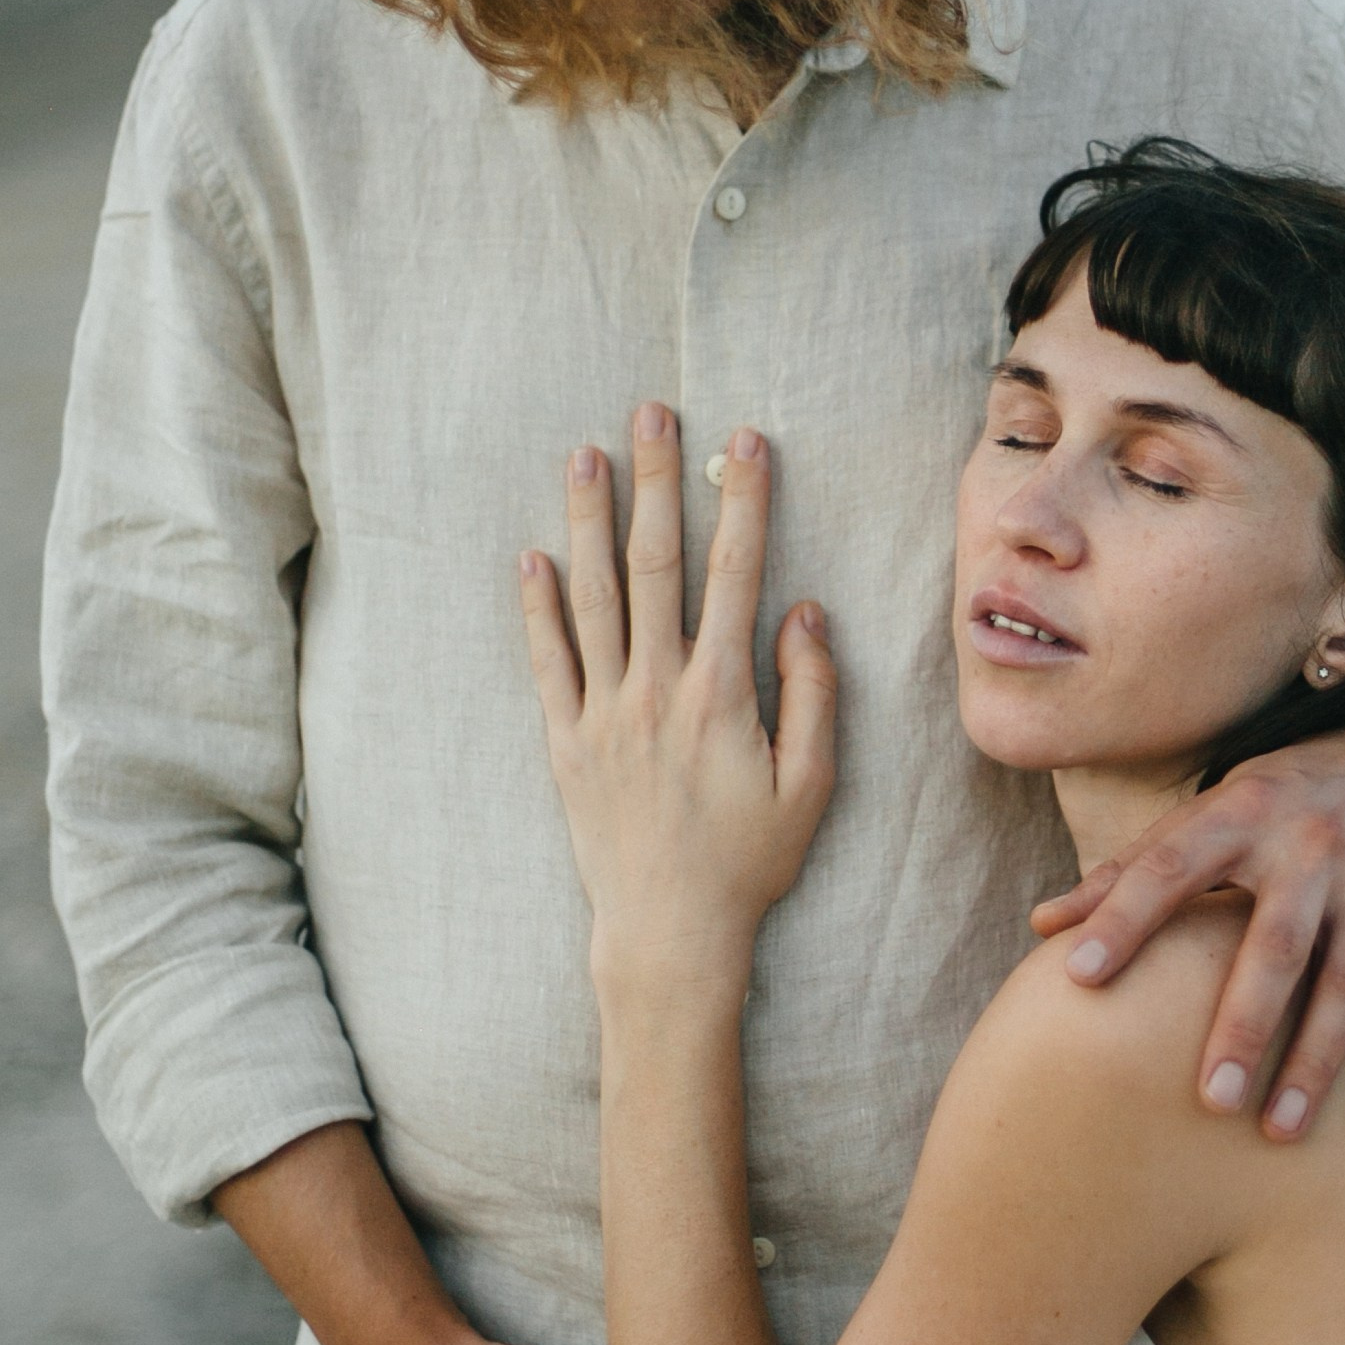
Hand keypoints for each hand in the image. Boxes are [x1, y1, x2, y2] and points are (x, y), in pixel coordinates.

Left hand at [521, 410, 836, 970]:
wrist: (669, 932)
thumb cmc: (749, 862)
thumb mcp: (811, 784)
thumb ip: (812, 692)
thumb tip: (803, 610)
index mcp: (721, 694)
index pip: (736, 573)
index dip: (743, 501)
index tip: (745, 442)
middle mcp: (656, 689)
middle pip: (655, 563)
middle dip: (657, 481)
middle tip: (653, 412)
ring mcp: (603, 712)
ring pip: (593, 596)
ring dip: (590, 520)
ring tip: (586, 455)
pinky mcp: (565, 742)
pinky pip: (547, 661)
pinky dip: (537, 606)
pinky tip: (532, 555)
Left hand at [1032, 721, 1344, 1141]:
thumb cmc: (1281, 804)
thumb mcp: (1208, 814)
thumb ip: (1130, 871)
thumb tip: (1042, 926)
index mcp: (1241, 814)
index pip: (1170, 865)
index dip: (1122, 916)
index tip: (1076, 978)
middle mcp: (1313, 843)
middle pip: (1276, 942)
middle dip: (1245, 1023)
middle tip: (1210, 1100)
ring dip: (1317, 1060)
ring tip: (1279, 1132)